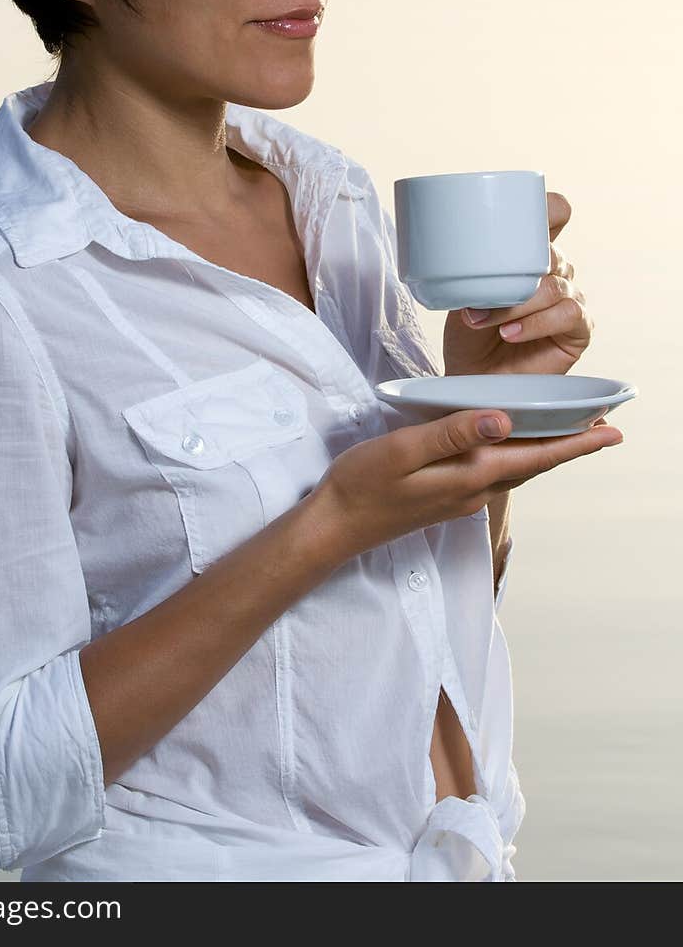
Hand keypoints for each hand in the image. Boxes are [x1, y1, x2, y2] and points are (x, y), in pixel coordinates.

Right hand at [312, 405, 621, 560]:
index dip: (575, 443)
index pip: (535, 457)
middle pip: (533, 465)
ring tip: (569, 434)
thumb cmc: (361, 484)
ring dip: (545, 452)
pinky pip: (494, 474)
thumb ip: (452, 434)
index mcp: (469, 475)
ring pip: (516, 471)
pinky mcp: (447, 498)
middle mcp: (474, 491)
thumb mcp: (402, 450)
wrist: (335, 526)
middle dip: (570, 446)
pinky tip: (513, 446)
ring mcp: (461, 499)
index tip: (612, 431)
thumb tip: (504, 420)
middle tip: (604, 427)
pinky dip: (516, 457)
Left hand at [442, 192, 594, 376]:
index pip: (554, 217)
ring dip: (517, 304)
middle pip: (552, 253)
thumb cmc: (468, 335)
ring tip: (483, 320)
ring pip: (554, 287)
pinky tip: (510, 333)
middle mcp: (556, 272)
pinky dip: (536, 323)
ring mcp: (570, 299)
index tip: (529, 209)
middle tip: (483, 290)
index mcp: (533, 254)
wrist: (473, 378)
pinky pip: (569, 315)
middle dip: (516, 270)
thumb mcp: (461, 295)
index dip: (552, 207)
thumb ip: (471, 274)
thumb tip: (460, 255)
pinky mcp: (579, 330)